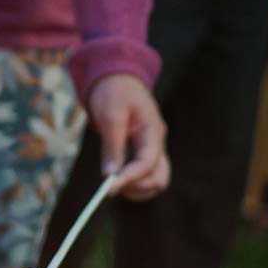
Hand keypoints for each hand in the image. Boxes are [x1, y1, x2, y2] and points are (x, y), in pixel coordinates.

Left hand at [87, 74, 169, 199]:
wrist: (116, 79)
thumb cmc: (114, 92)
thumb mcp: (111, 115)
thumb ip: (112, 146)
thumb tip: (110, 176)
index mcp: (152, 131)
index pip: (148, 163)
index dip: (130, 178)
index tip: (108, 189)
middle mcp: (156, 143)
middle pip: (159, 178)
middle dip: (136, 186)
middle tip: (111, 185)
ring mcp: (152, 149)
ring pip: (156, 181)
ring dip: (137, 188)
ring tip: (113, 182)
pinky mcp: (143, 153)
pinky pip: (147, 177)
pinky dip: (134, 184)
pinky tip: (117, 178)